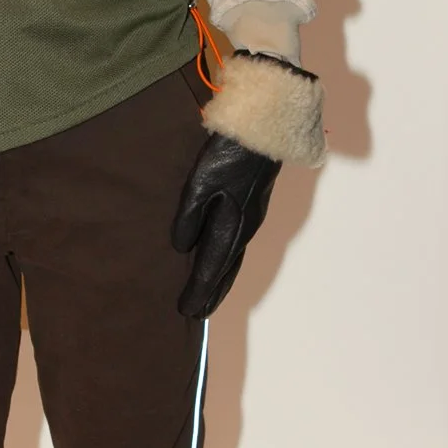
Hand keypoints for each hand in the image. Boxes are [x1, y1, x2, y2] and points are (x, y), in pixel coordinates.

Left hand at [171, 131, 279, 319]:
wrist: (264, 133)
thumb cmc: (228, 156)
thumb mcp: (199, 184)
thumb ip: (189, 217)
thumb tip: (183, 248)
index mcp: (232, 227)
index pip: (212, 268)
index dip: (198, 290)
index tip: (186, 311)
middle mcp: (245, 230)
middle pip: (227, 271)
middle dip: (211, 294)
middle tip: (197, 314)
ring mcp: (251, 220)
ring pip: (234, 260)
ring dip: (221, 281)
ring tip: (209, 297)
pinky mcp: (252, 209)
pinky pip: (238, 246)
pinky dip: (228, 263)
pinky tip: (223, 261)